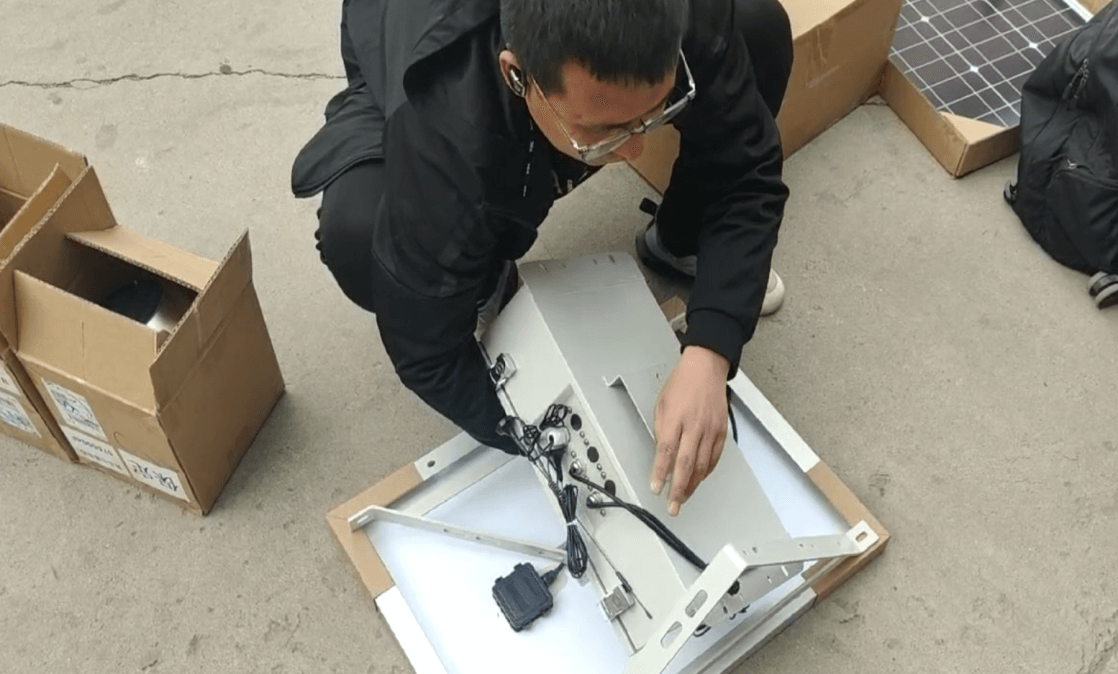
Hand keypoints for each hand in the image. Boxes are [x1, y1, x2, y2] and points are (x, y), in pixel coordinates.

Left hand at [650, 346, 729, 515]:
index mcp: (675, 418)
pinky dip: (706, 472)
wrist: (706, 369)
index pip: (666, 451)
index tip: (655, 488)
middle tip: (672, 506)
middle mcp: (694, 426)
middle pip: (686, 464)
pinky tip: (698, 480)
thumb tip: (662, 455)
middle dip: (678, 488)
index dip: (660, 472)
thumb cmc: (681, 384)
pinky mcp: (721, 431)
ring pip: (702, 465)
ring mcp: (710, 430)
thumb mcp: (662, 404)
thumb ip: (661, 430)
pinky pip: (714, 457)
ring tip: (683, 498)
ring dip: (692, 485)